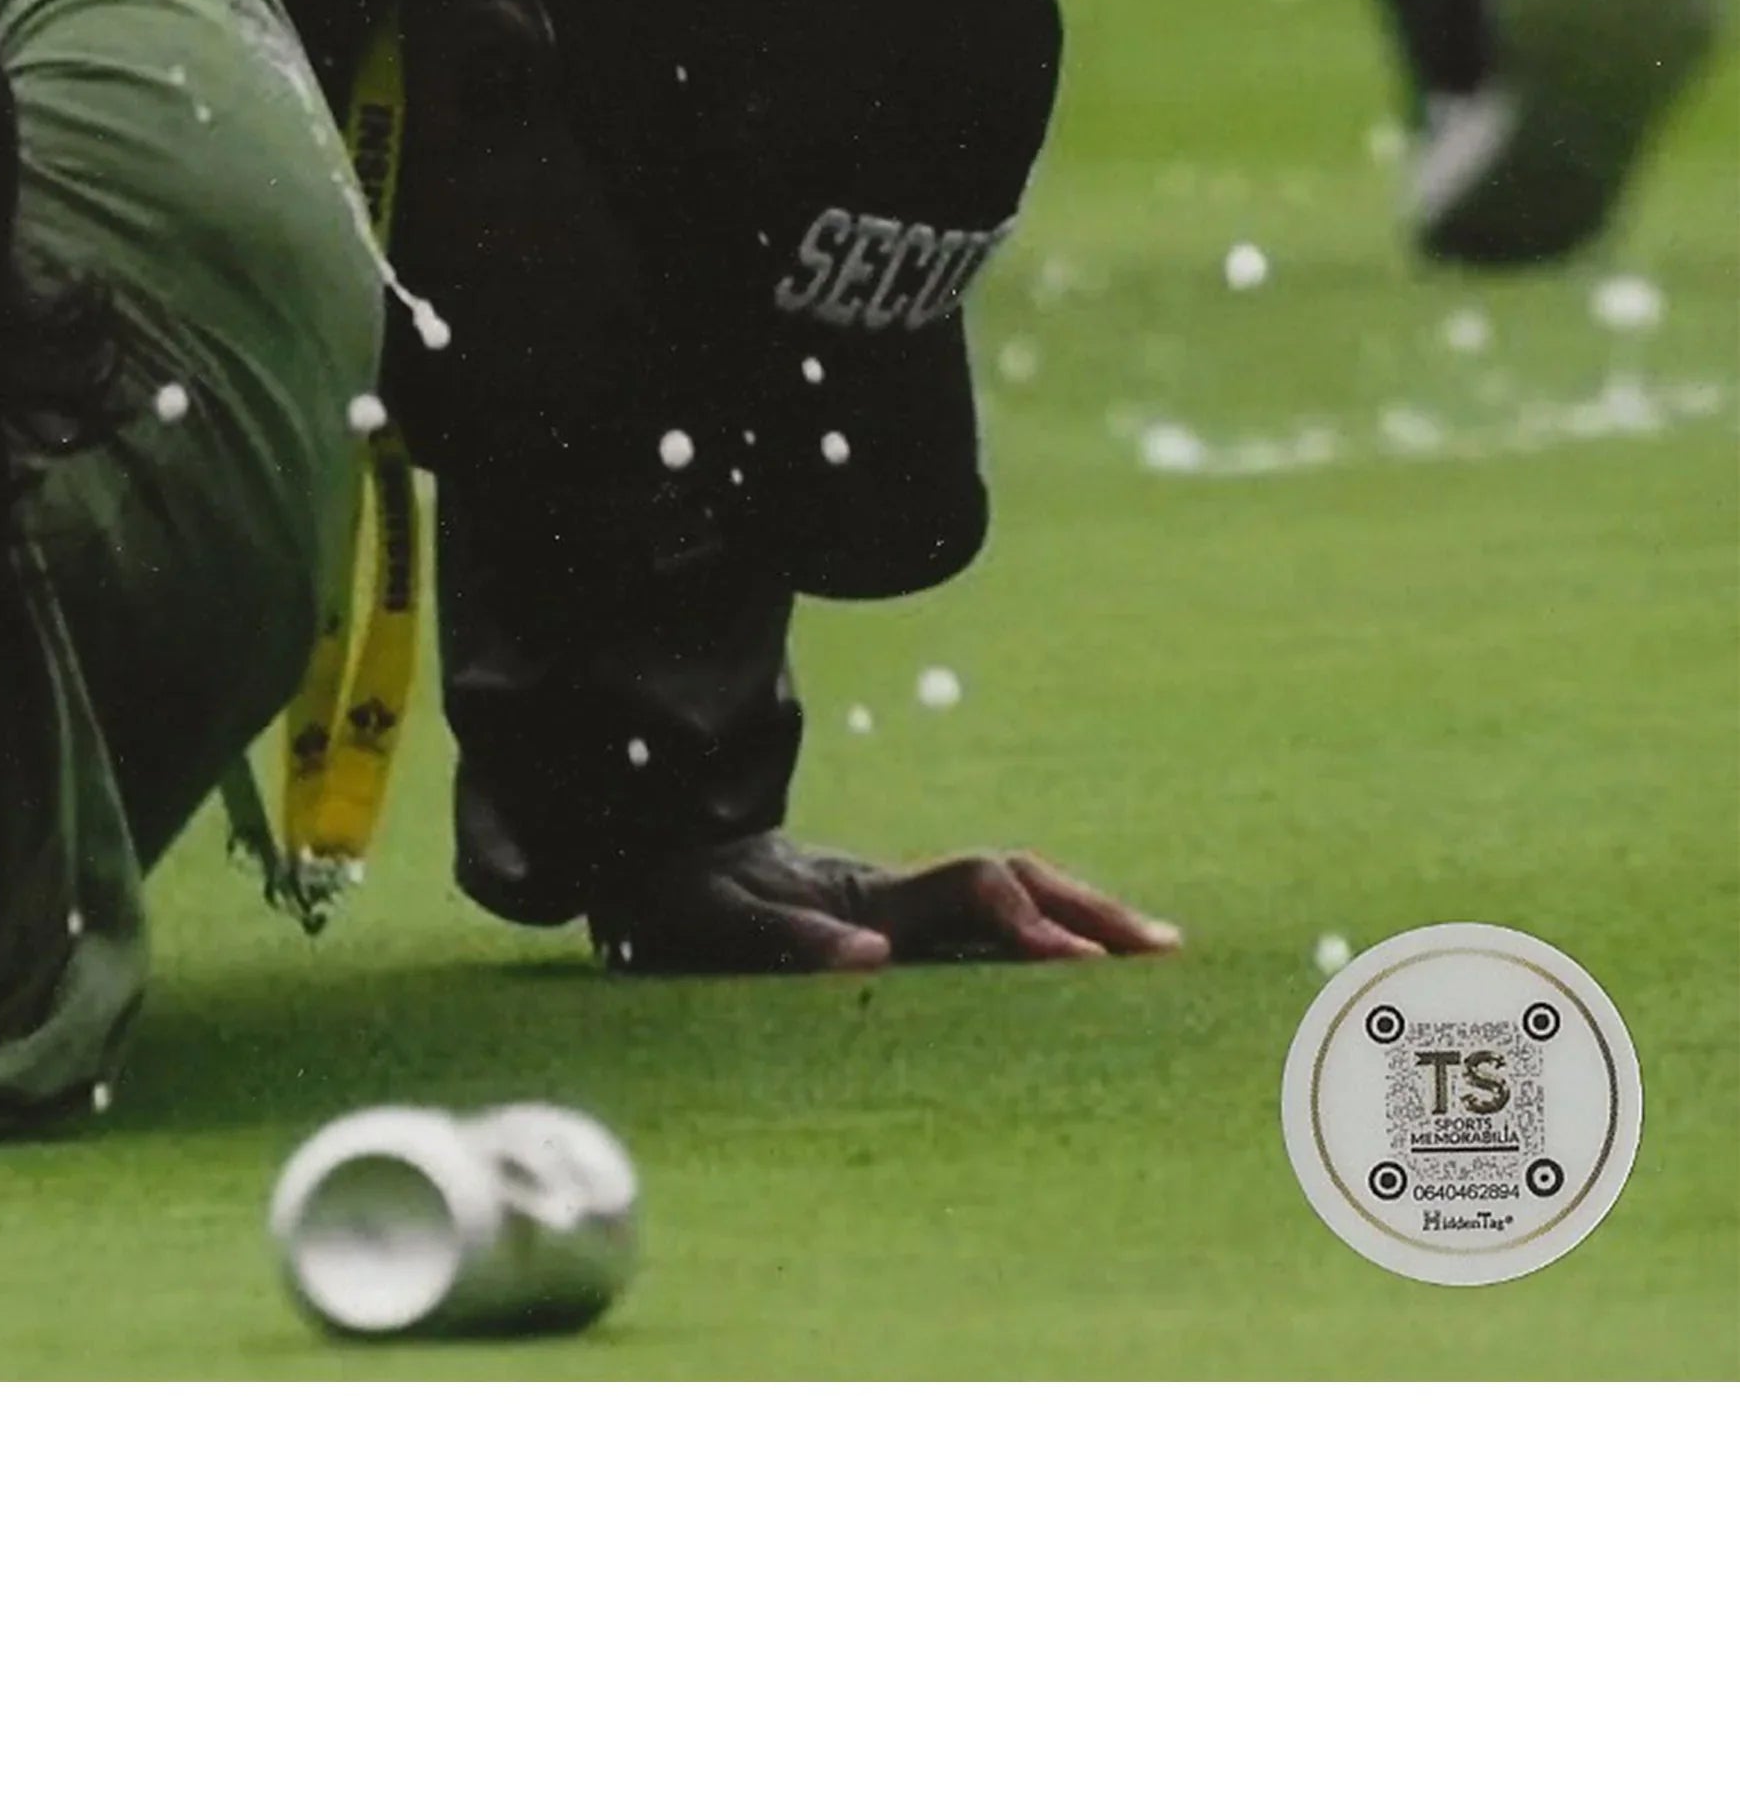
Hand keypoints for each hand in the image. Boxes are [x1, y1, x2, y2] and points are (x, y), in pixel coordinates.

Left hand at [594, 832, 1179, 975]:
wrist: (651, 850)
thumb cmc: (684, 896)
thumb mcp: (716, 920)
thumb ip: (787, 937)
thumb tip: (872, 956)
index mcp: (867, 892)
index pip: (973, 892)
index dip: (1024, 921)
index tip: (1075, 963)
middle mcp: (895, 889)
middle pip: (1012, 879)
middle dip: (1088, 911)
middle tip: (1163, 952)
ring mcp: (898, 898)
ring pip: (1009, 890)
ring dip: (1080, 914)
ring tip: (1155, 952)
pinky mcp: (894, 916)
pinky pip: (986, 915)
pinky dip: (1045, 927)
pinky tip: (1085, 959)